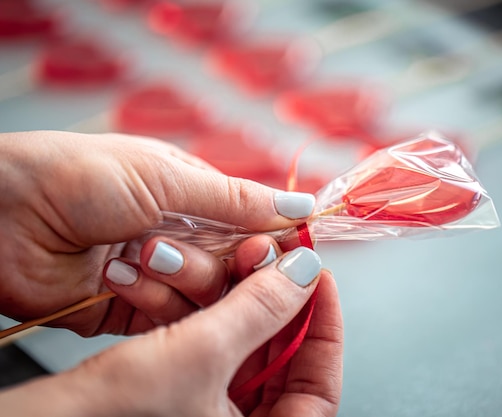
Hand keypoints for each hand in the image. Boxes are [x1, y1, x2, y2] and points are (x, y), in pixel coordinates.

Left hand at [0, 131, 315, 335]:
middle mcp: (180, 235)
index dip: (267, 240)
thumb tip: (300, 205)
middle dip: (223, 263)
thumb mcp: (165, 178)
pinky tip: (119, 274)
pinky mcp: (131, 309)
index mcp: (191, 195)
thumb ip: (235, 201)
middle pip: (233, 265)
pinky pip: (168, 317)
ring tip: (142, 253)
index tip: (277, 251)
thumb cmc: (76, 176)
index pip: (251, 224)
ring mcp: (156, 273)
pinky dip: (152, 298)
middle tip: (215, 257)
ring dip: (181, 276)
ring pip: (204, 295)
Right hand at [0, 243, 342, 416]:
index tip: (318, 276)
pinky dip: (206, 310)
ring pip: (245, 345)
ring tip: (228, 257)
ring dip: (234, 296)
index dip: (325, 325)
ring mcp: (212, 412)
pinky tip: (195, 278)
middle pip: (282, 357)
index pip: (321, 384)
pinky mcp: (185, 394)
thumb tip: (303, 271)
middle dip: (272, 298)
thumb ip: (259, 309)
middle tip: (267, 256)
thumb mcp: (201, 354)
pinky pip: (211, 345)